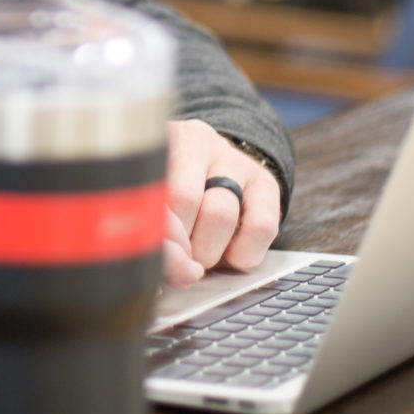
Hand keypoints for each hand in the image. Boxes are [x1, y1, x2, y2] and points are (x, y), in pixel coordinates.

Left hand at [161, 118, 280, 289]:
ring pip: (219, 215)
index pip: (148, 186)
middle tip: (178, 263)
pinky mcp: (266, 182)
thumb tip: (156, 274)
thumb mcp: (152, 205)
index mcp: (154, 143)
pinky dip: (243, 254)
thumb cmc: (172, 201)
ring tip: (201, 257)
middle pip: (184, 201)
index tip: (150, 260)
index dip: (150, 233)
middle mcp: (195, 139)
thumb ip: (148, 231)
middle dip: (179, 247)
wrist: (216, 177)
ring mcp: (233, 158)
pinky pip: (261, 227)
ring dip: (208, 253)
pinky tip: (231, 255)